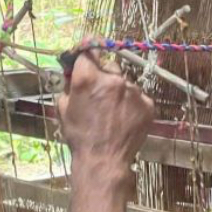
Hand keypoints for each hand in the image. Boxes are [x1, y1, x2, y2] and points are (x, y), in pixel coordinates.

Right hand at [56, 42, 154, 185]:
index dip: (86, 53)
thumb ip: (69, 85)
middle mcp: (113, 79)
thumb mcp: (63, 108)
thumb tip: (72, 73)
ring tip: (112, 112)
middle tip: (99, 92)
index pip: (88, 50)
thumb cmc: (80, 137)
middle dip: (103, 74)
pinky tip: (124, 118)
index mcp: (88, 77)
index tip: (86, 53)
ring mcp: (133, 91)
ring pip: (125, 81)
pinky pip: (138, 96)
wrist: (104, 161)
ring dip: (119, 90)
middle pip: (109, 65)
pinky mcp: (147, 103)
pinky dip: (132, 104)